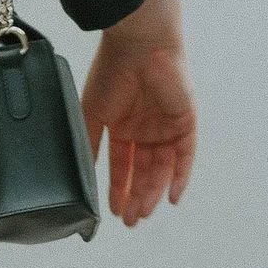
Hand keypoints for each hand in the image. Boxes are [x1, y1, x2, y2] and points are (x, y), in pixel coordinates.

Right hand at [82, 28, 196, 226]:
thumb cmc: (111, 73)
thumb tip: (82, 174)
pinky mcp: (185, 122)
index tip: (112, 212)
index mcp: (123, 125)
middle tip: (130, 222)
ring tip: (143, 214)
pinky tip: (172, 198)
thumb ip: (89, 144)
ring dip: (153, 191)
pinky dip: (181, 177)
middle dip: (136, 196)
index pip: (121, 165)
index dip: (117, 188)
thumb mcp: (92, 114)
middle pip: (143, 171)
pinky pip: (186, 156)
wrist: (138, 46)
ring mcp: (166, 126)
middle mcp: (145, 129)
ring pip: (162, 168)